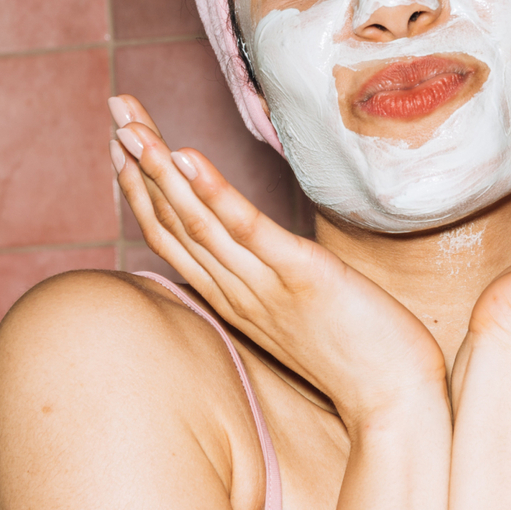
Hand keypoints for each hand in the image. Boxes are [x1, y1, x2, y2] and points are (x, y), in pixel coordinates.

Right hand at [108, 96, 447, 428]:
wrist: (396, 402)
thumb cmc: (358, 355)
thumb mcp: (297, 313)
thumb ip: (267, 279)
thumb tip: (255, 249)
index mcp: (232, 298)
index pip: (171, 235)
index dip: (143, 185)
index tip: (124, 140)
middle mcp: (236, 292)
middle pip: (172, 219)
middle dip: (138, 161)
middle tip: (114, 107)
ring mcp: (264, 287)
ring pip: (196, 222)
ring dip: (159, 169)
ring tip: (131, 126)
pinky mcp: (300, 278)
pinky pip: (247, 231)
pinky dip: (213, 191)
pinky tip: (186, 156)